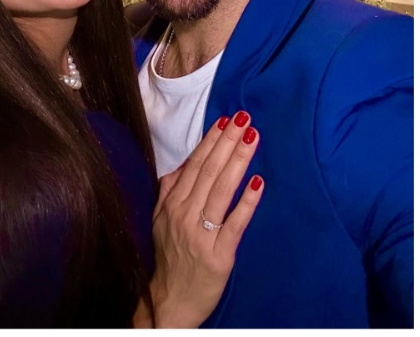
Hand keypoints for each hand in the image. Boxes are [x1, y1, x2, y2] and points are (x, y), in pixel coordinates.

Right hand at [148, 112, 263, 327]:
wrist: (168, 303)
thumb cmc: (168, 259)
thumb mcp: (160, 221)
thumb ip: (171, 191)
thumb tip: (184, 162)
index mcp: (171, 205)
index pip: (195, 165)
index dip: (211, 140)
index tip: (226, 119)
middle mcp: (184, 215)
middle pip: (209, 171)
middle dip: (227, 141)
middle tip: (244, 117)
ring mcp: (201, 234)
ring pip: (222, 190)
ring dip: (238, 160)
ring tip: (252, 136)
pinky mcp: (219, 254)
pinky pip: (235, 222)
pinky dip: (247, 201)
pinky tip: (259, 181)